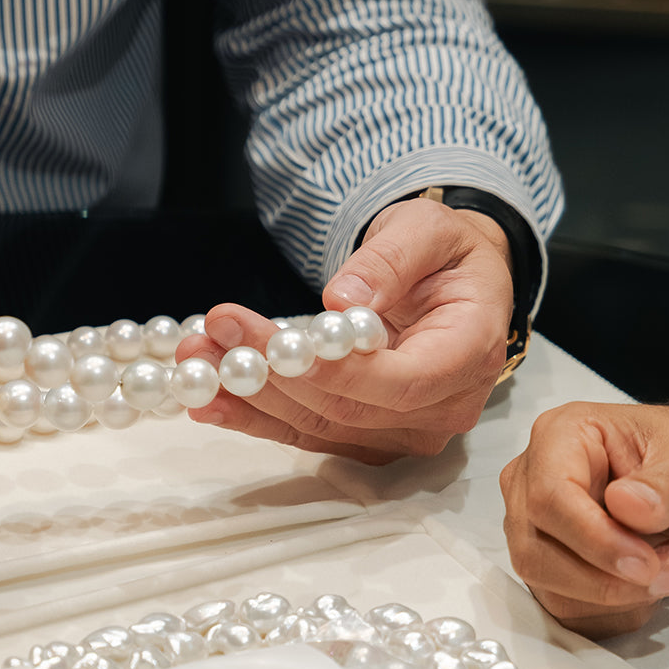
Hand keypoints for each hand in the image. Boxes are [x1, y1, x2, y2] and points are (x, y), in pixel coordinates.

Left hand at [176, 197, 512, 461]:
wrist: (455, 283)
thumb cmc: (446, 254)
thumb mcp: (427, 230)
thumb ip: (390, 261)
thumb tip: (342, 299)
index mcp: (470, 354)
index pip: (399, 383)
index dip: (332, 372)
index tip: (270, 342)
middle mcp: (443, 409)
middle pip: (348, 410)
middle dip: (273, 375)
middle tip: (214, 333)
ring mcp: (406, 432)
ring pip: (320, 427)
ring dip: (252, 398)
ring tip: (198, 356)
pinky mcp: (371, 438)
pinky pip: (310, 435)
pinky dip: (257, 419)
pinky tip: (209, 402)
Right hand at [499, 363, 668, 638]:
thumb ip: (666, 484)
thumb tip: (628, 506)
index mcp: (560, 437)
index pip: (551, 503)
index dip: (598, 543)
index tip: (652, 564)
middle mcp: (534, 477)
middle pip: (538, 548)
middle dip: (608, 573)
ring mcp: (537, 520)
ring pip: (544, 581)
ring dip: (611, 592)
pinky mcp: (552, 558)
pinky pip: (560, 602)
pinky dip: (607, 607)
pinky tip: (650, 585)